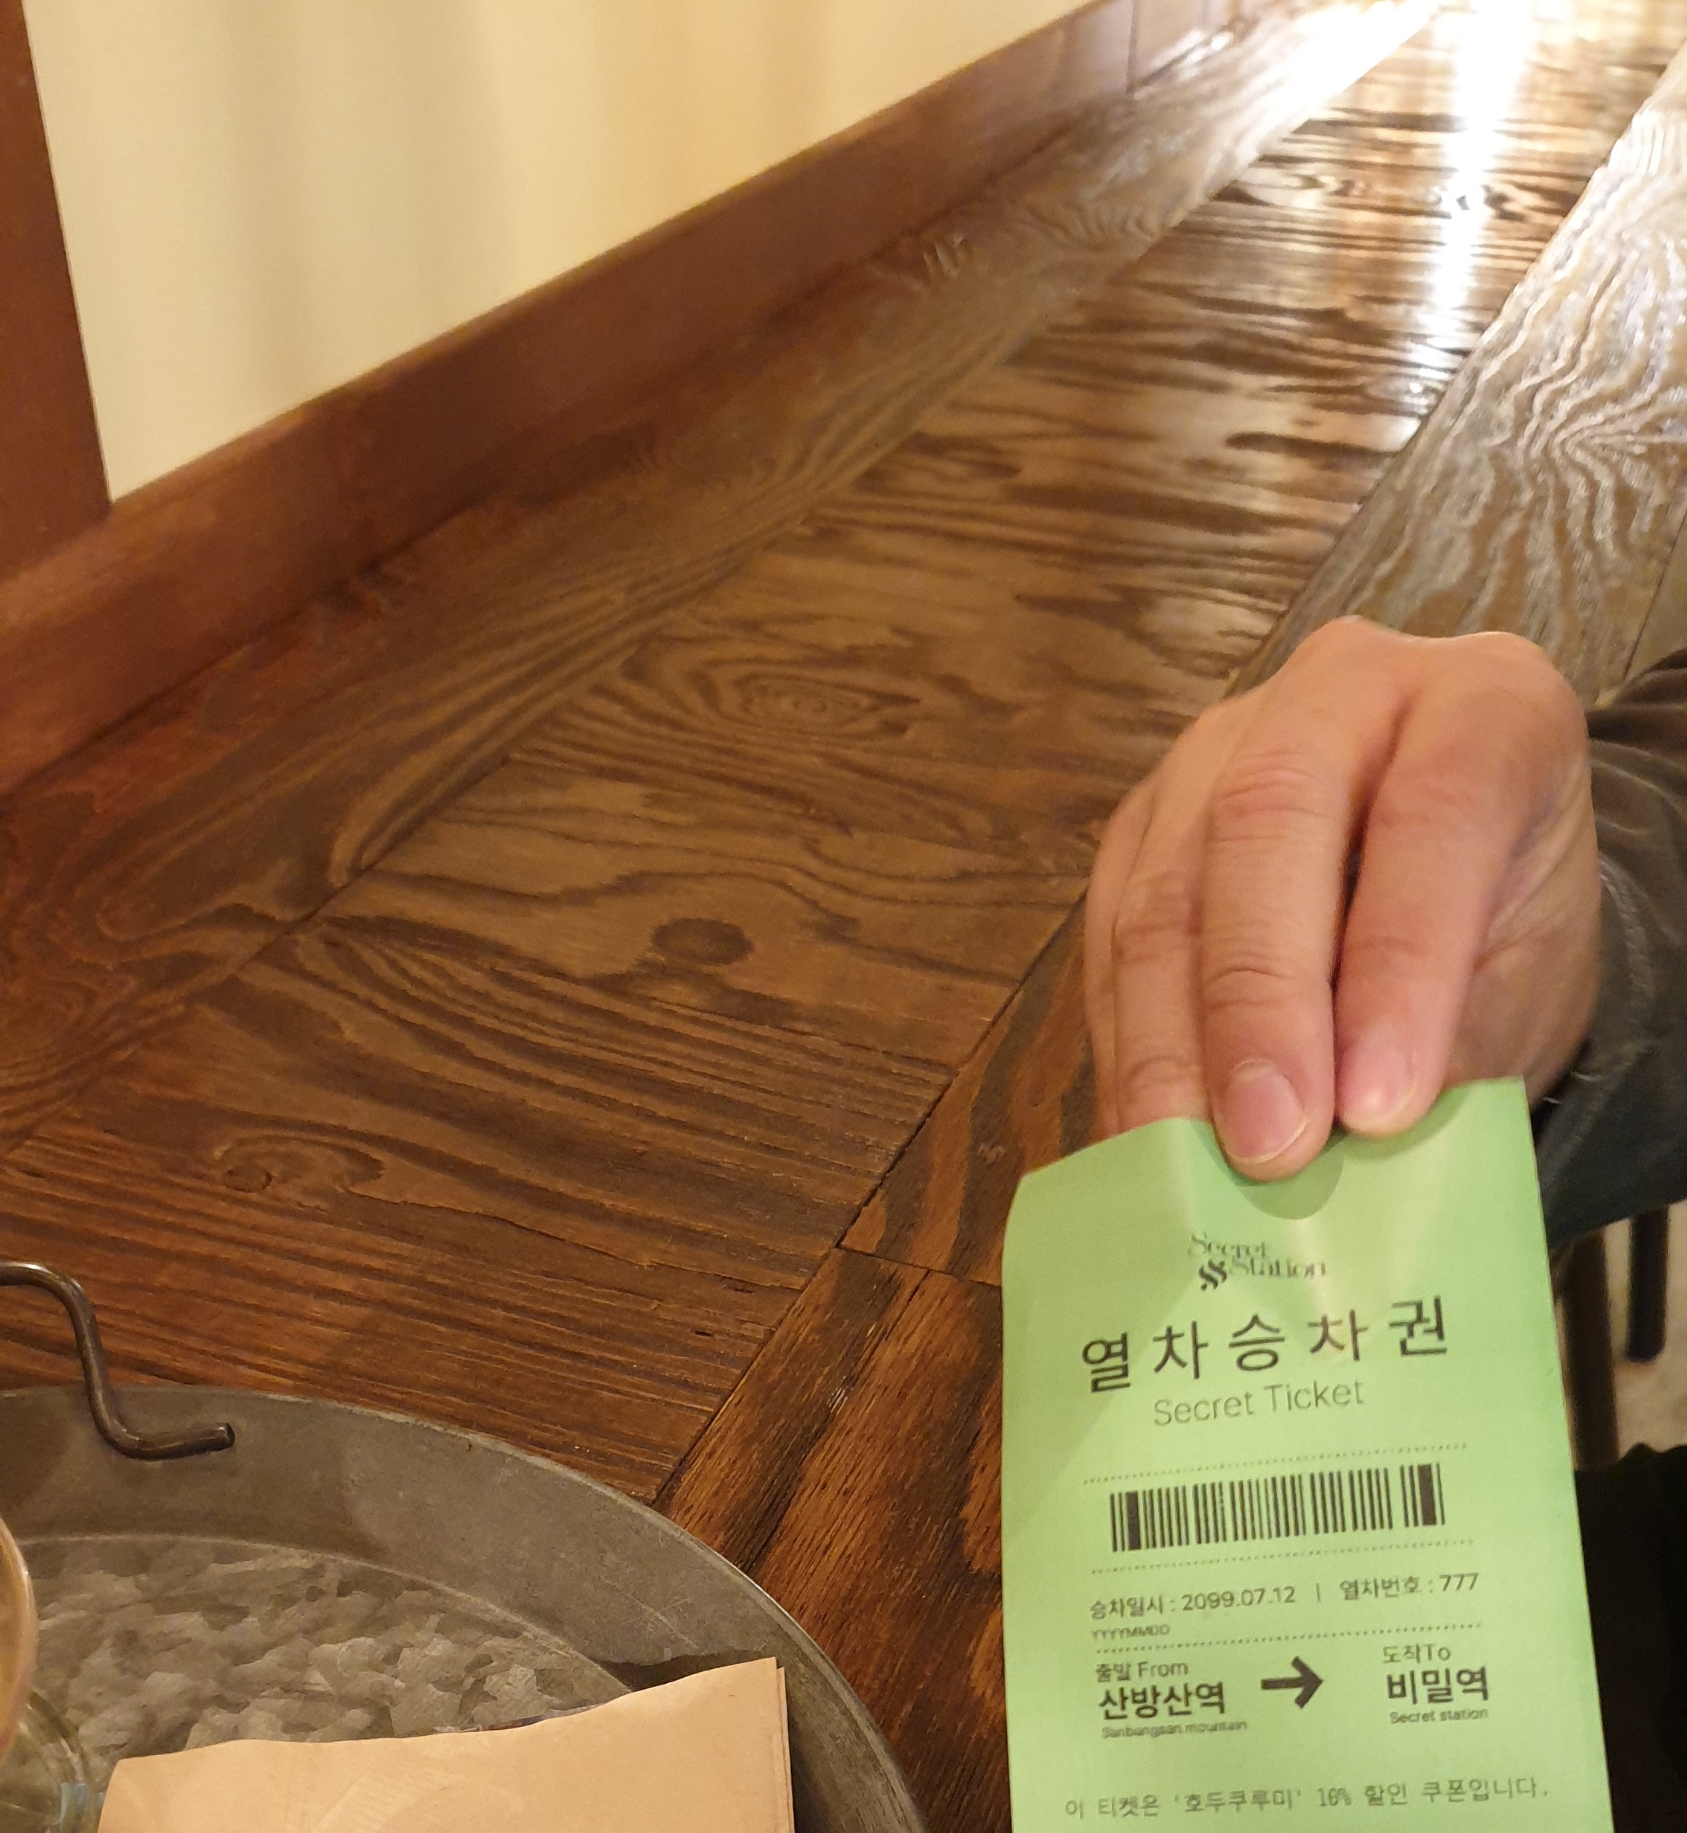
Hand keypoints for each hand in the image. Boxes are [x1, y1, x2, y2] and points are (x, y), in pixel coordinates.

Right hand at [1084, 619, 1600, 1176]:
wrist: (1451, 877)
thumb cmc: (1505, 921)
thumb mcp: (1533, 976)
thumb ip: (1463, 1042)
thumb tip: (1361, 1147)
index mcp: (1483, 702)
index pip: (1434, 812)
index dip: (1401, 965)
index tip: (1379, 1108)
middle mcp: (1341, 689)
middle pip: (1266, 821)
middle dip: (1258, 1000)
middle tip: (1267, 1145)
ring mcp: (1219, 746)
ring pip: (1167, 883)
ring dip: (1171, 1040)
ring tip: (1191, 1167)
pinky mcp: (1143, 820)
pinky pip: (1110, 933)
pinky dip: (1129, 1044)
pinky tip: (1147, 1134)